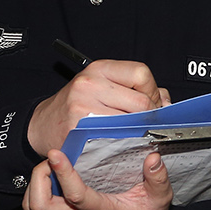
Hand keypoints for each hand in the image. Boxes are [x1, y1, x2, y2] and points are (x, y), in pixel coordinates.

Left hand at [22, 149, 171, 209]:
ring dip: (35, 186)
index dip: (63, 173)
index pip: (76, 195)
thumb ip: (157, 178)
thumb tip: (153, 159)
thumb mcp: (159, 198)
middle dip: (40, 178)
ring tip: (49, 168)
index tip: (57, 154)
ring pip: (34, 208)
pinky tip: (50, 180)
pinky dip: (36, 192)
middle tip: (51, 160)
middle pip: (42, 205)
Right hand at [26, 60, 169, 157]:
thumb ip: (137, 89)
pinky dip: (125, 141)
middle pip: (141, 101)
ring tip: (132, 131)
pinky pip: (118, 137)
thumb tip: (166, 102)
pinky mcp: (81, 130)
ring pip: (132, 122)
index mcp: (99, 68)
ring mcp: (84, 107)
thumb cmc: (77, 105)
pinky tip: (120, 140)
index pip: (141, 74)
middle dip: (150, 115)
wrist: (44, 124)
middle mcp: (90, 84)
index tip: (152, 103)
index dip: (152, 91)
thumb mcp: (104, 86)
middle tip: (145, 122)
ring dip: (139, 130)